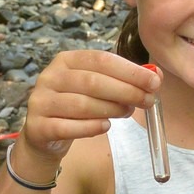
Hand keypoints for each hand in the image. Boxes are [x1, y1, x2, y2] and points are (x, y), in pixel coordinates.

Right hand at [16, 50, 159, 168]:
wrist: (45, 134)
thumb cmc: (78, 106)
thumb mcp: (99, 88)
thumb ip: (124, 80)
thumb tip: (156, 76)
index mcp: (66, 60)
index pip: (101, 60)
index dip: (130, 71)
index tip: (154, 82)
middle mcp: (50, 77)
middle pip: (92, 82)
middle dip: (125, 91)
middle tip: (147, 100)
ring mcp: (40, 101)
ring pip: (81, 105)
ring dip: (111, 109)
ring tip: (127, 112)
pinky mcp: (38, 126)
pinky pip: (68, 127)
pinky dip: (90, 127)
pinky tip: (105, 126)